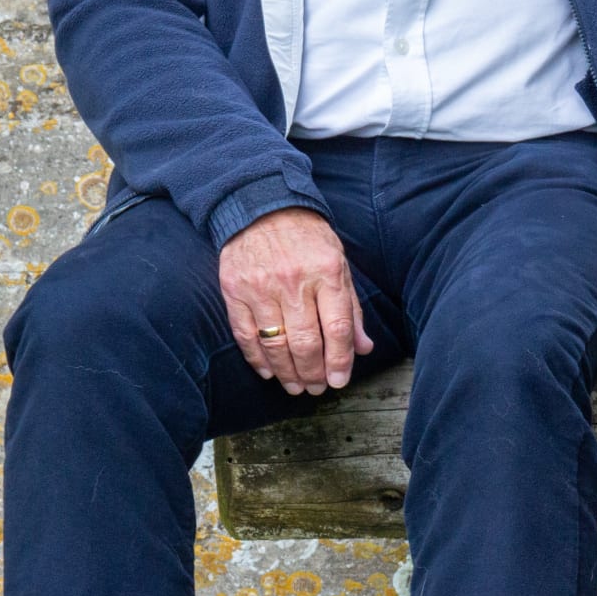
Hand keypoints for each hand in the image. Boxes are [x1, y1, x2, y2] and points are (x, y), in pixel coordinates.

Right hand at [219, 208, 371, 392]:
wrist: (261, 206)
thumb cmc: (308, 240)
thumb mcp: (339, 266)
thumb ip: (351, 308)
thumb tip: (363, 348)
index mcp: (326, 274)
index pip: (337, 329)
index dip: (340, 361)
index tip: (340, 381)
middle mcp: (293, 281)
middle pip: (306, 342)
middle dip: (313, 373)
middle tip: (317, 389)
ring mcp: (260, 287)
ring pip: (275, 343)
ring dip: (287, 372)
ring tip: (296, 387)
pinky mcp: (233, 289)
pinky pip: (245, 334)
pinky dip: (257, 358)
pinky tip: (269, 372)